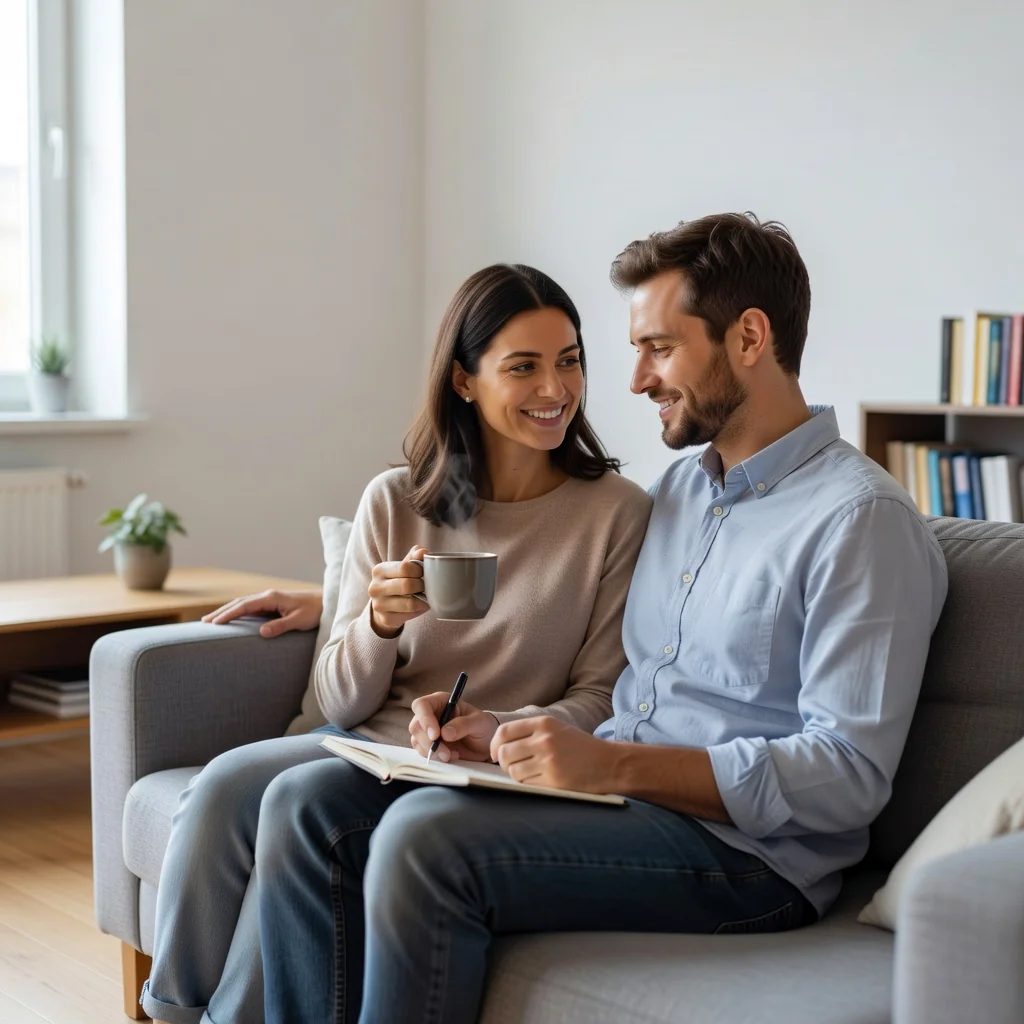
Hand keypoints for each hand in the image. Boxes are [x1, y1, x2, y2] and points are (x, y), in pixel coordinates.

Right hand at [201, 589, 322, 637]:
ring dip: (228, 611)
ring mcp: (270, 599)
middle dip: (221, 612)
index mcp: (271, 598)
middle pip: (239, 603)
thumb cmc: (315, 611)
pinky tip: (232, 619)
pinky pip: (250, 608)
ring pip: (243, 604)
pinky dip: (238, 612)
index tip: (214, 623)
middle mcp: (268, 596)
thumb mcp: (299, 620)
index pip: (244, 606)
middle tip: (204, 623)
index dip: (228, 614)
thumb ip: (281, 626)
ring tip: (212, 621)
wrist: (327, 602)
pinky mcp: (273, 604)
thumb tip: (261, 632)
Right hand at [369, 545, 429, 637]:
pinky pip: (410, 615)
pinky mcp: (385, 618)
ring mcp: (378, 604)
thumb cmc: (397, 582)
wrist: (384, 605)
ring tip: (426, 595)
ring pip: (410, 603)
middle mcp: (374, 587)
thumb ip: (412, 558)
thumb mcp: (402, 568)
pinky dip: (419, 610)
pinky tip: (420, 605)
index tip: (424, 573)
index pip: (405, 567)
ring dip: (423, 599)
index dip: (420, 570)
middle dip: (422, 585)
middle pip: (407, 585)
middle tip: (427, 586)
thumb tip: (423, 551)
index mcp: (379, 570)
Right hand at [409, 691, 498, 762]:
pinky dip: (435, 757)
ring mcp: (427, 731)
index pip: (422, 705)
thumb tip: (445, 733)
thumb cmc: (483, 726)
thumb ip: (463, 725)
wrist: (485, 744)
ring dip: (432, 752)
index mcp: (441, 702)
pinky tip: (451, 756)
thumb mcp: (479, 722)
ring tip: (452, 755)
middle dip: (429, 742)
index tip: (435, 735)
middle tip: (446, 753)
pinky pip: (422, 752)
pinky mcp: (429, 745)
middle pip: (416, 725)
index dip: (425, 719)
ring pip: (417, 740)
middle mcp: (431, 714)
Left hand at [490, 716, 617, 792]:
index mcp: (544, 723)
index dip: (494, 745)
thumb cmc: (580, 747)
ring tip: (528, 773)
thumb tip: (498, 744)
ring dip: (515, 774)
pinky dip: (527, 784)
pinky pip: (526, 783)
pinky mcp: (553, 780)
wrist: (609, 763)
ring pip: (512, 770)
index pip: (504, 731)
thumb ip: (530, 732)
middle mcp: (544, 740)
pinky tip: (538, 779)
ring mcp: (549, 760)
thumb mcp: (556, 728)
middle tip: (512, 765)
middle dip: (502, 762)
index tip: (494, 753)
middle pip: (504, 753)